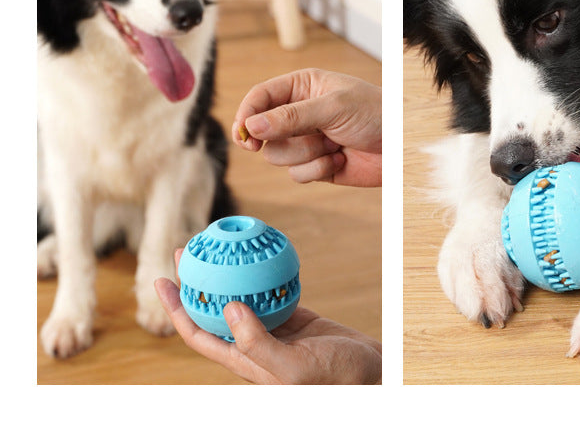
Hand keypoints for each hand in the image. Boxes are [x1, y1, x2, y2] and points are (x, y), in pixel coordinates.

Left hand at [154, 249, 381, 383]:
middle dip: (195, 281)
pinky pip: (270, 290)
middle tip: (186, 249)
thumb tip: (228, 308)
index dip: (177, 308)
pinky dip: (261, 272)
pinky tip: (258, 254)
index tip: (163, 280)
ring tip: (215, 246)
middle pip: (213, 309)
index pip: (198, 333)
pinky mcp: (294, 316)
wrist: (370, 375)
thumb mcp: (293, 368)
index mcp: (244, 360)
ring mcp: (273, 329)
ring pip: (239, 296)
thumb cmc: (333, 380)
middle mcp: (252, 343)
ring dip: (224, 273)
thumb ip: (259, 344)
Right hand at [233, 68, 381, 186]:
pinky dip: (317, 170)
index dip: (247, 116)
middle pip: (264, 133)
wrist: (401, 147)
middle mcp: (298, 113)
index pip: (260, 98)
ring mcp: (306, 140)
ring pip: (278, 156)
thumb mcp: (333, 108)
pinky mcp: (315, 165)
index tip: (245, 137)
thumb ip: (290, 117)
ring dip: (307, 155)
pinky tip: (339, 160)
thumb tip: (251, 126)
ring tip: (334, 146)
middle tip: (314, 138)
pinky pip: (297, 175)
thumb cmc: (375, 114)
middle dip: (289, 140)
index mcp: (301, 87)